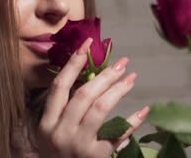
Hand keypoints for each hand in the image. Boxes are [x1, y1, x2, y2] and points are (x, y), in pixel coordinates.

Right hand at [38, 37, 148, 157]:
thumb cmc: (58, 156)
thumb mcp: (53, 133)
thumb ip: (65, 110)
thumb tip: (90, 78)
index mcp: (47, 124)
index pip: (60, 87)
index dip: (73, 63)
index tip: (87, 44)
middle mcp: (60, 133)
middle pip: (84, 95)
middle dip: (104, 75)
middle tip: (122, 63)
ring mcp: (79, 146)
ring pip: (101, 109)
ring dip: (118, 90)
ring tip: (131, 78)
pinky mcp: (97, 157)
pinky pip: (118, 135)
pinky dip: (132, 121)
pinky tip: (143, 109)